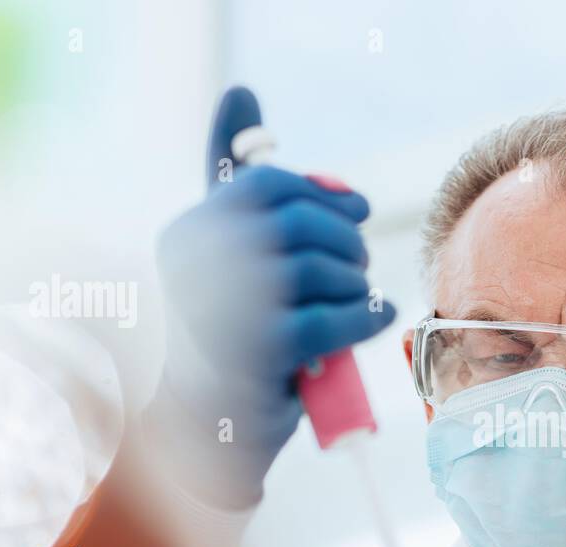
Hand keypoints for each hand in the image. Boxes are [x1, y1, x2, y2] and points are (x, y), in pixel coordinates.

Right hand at [148, 86, 395, 506]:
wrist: (213, 433)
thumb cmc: (228, 340)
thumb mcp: (230, 263)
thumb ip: (240, 188)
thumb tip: (241, 94)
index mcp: (190, 236)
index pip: (269, 186)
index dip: (325, 194)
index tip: (357, 211)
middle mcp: (199, 266)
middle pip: (302, 222)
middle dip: (347, 243)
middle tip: (359, 269)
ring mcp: (229, 307)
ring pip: (325, 268)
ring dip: (355, 285)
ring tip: (354, 304)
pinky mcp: (264, 349)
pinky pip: (338, 314)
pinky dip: (366, 315)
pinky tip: (375, 317)